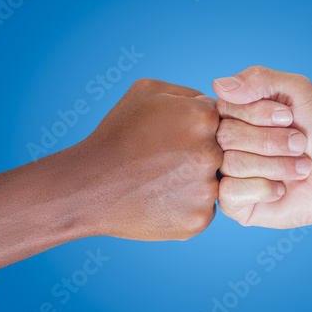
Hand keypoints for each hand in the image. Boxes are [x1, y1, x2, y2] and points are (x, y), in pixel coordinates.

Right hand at [79, 79, 221, 239]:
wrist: (89, 185)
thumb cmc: (117, 135)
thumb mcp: (147, 92)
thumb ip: (189, 93)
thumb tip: (213, 104)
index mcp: (204, 118)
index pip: (221, 121)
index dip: (196, 129)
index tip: (176, 137)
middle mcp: (212, 154)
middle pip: (221, 152)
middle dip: (198, 155)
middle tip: (169, 160)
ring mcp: (207, 190)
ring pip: (214, 181)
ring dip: (194, 181)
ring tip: (163, 179)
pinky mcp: (199, 220)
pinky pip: (203, 208)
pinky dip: (187, 205)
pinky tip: (162, 199)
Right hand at [214, 66, 311, 227]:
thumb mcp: (296, 91)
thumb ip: (258, 78)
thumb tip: (218, 85)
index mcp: (234, 114)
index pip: (223, 106)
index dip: (258, 114)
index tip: (289, 117)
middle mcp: (224, 142)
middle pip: (226, 135)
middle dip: (271, 140)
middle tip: (300, 144)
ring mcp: (225, 172)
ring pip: (231, 163)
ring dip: (276, 165)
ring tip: (299, 167)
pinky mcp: (232, 202)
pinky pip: (230, 192)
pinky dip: (264, 189)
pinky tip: (281, 189)